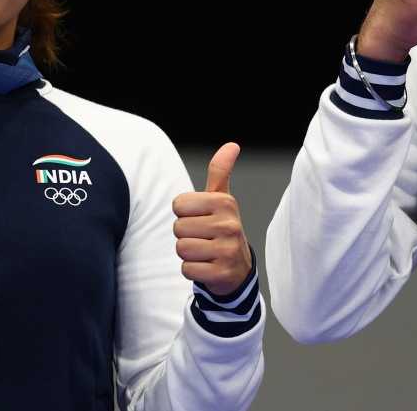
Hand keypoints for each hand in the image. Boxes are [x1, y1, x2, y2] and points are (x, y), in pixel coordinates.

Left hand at [172, 143, 253, 296]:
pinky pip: (188, 269)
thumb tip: (231, 145)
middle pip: (178, 228)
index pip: (179, 205)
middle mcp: (229, 225)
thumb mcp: (222, 199)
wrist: (238, 268)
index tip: (201, 219)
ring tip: (205, 251)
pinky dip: (192, 270)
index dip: (185, 214)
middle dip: (186, 235)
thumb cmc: (223, 229)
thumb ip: (220, 171)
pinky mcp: (222, 273)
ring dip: (188, 253)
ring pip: (181, 248)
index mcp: (225, 203)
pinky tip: (207, 266)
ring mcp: (227, 250)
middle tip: (203, 238)